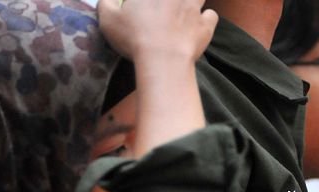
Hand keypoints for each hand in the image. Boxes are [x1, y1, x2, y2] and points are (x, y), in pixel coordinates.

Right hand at [98, 0, 216, 63]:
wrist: (163, 58)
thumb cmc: (133, 37)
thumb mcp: (108, 18)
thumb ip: (106, 2)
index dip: (148, 1)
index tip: (147, 5)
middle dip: (174, 1)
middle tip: (168, 8)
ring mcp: (193, 7)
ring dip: (193, 2)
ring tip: (185, 9)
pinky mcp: (205, 25)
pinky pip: (212, 15)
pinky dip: (207, 18)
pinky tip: (200, 23)